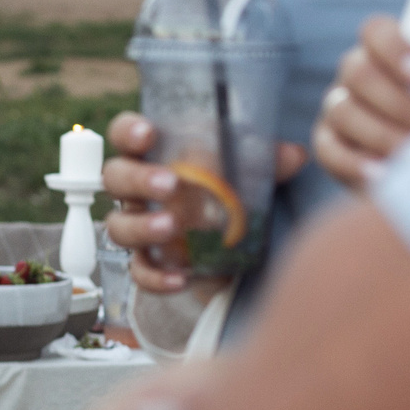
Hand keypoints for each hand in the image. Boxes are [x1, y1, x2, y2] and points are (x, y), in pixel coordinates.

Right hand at [101, 112, 305, 293]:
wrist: (229, 243)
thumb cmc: (227, 188)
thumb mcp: (248, 170)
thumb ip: (266, 161)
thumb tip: (295, 155)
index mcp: (154, 154)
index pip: (125, 134)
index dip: (128, 132)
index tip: (148, 134)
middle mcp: (138, 189)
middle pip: (115, 177)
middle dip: (138, 179)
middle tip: (170, 184)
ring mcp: (139, 226)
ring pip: (118, 226)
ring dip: (141, 226)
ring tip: (172, 227)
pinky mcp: (151, 262)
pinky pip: (140, 271)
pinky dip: (156, 277)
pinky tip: (181, 278)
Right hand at [312, 15, 409, 190]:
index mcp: (387, 52)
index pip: (376, 31)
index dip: (395, 47)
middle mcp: (355, 76)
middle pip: (358, 72)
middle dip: (398, 102)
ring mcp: (337, 110)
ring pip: (345, 112)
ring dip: (384, 135)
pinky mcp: (328, 147)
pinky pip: (331, 151)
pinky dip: (357, 164)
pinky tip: (386, 174)